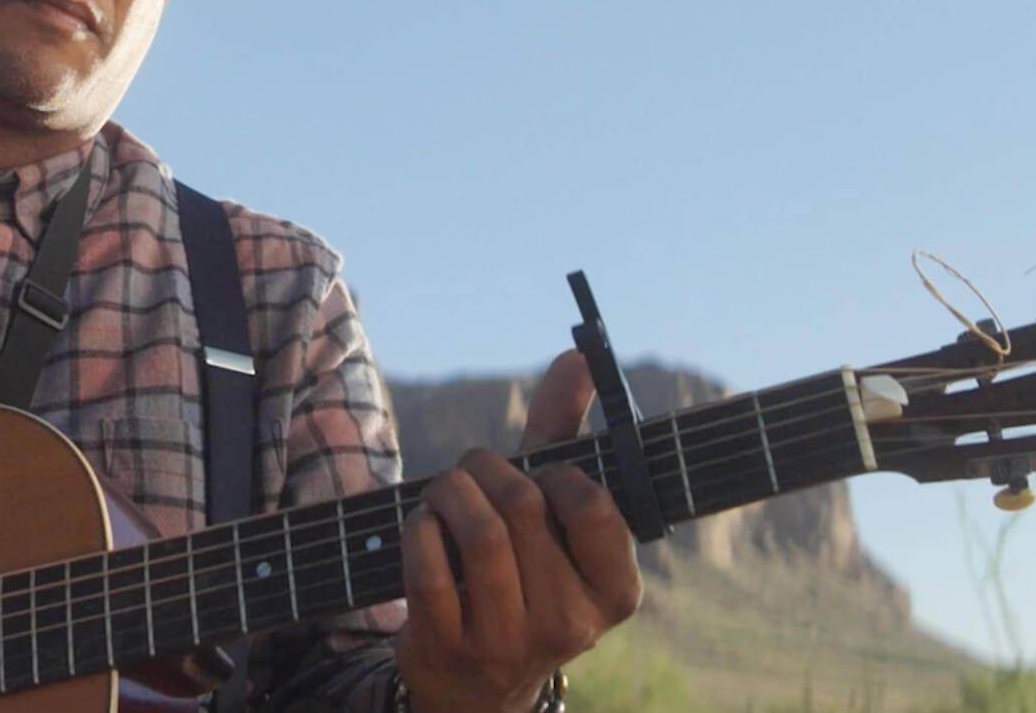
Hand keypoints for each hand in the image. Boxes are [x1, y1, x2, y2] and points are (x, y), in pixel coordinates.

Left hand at [394, 349, 640, 712]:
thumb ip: (565, 433)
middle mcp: (571, 623)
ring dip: (449, 490)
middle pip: (523, 505)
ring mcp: (509, 639)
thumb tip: (578, 354)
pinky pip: (428, 561)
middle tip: (472, 470)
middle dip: (485, 468)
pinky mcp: (449, 644)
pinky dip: (419, 526)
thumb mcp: (552, 513)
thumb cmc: (524, 572)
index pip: (592, 504)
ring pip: (477, 531)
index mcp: (616, 591)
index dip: (555, 473)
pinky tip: (425, 527)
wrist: (474, 681)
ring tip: (445, 490)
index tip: (538, 475)